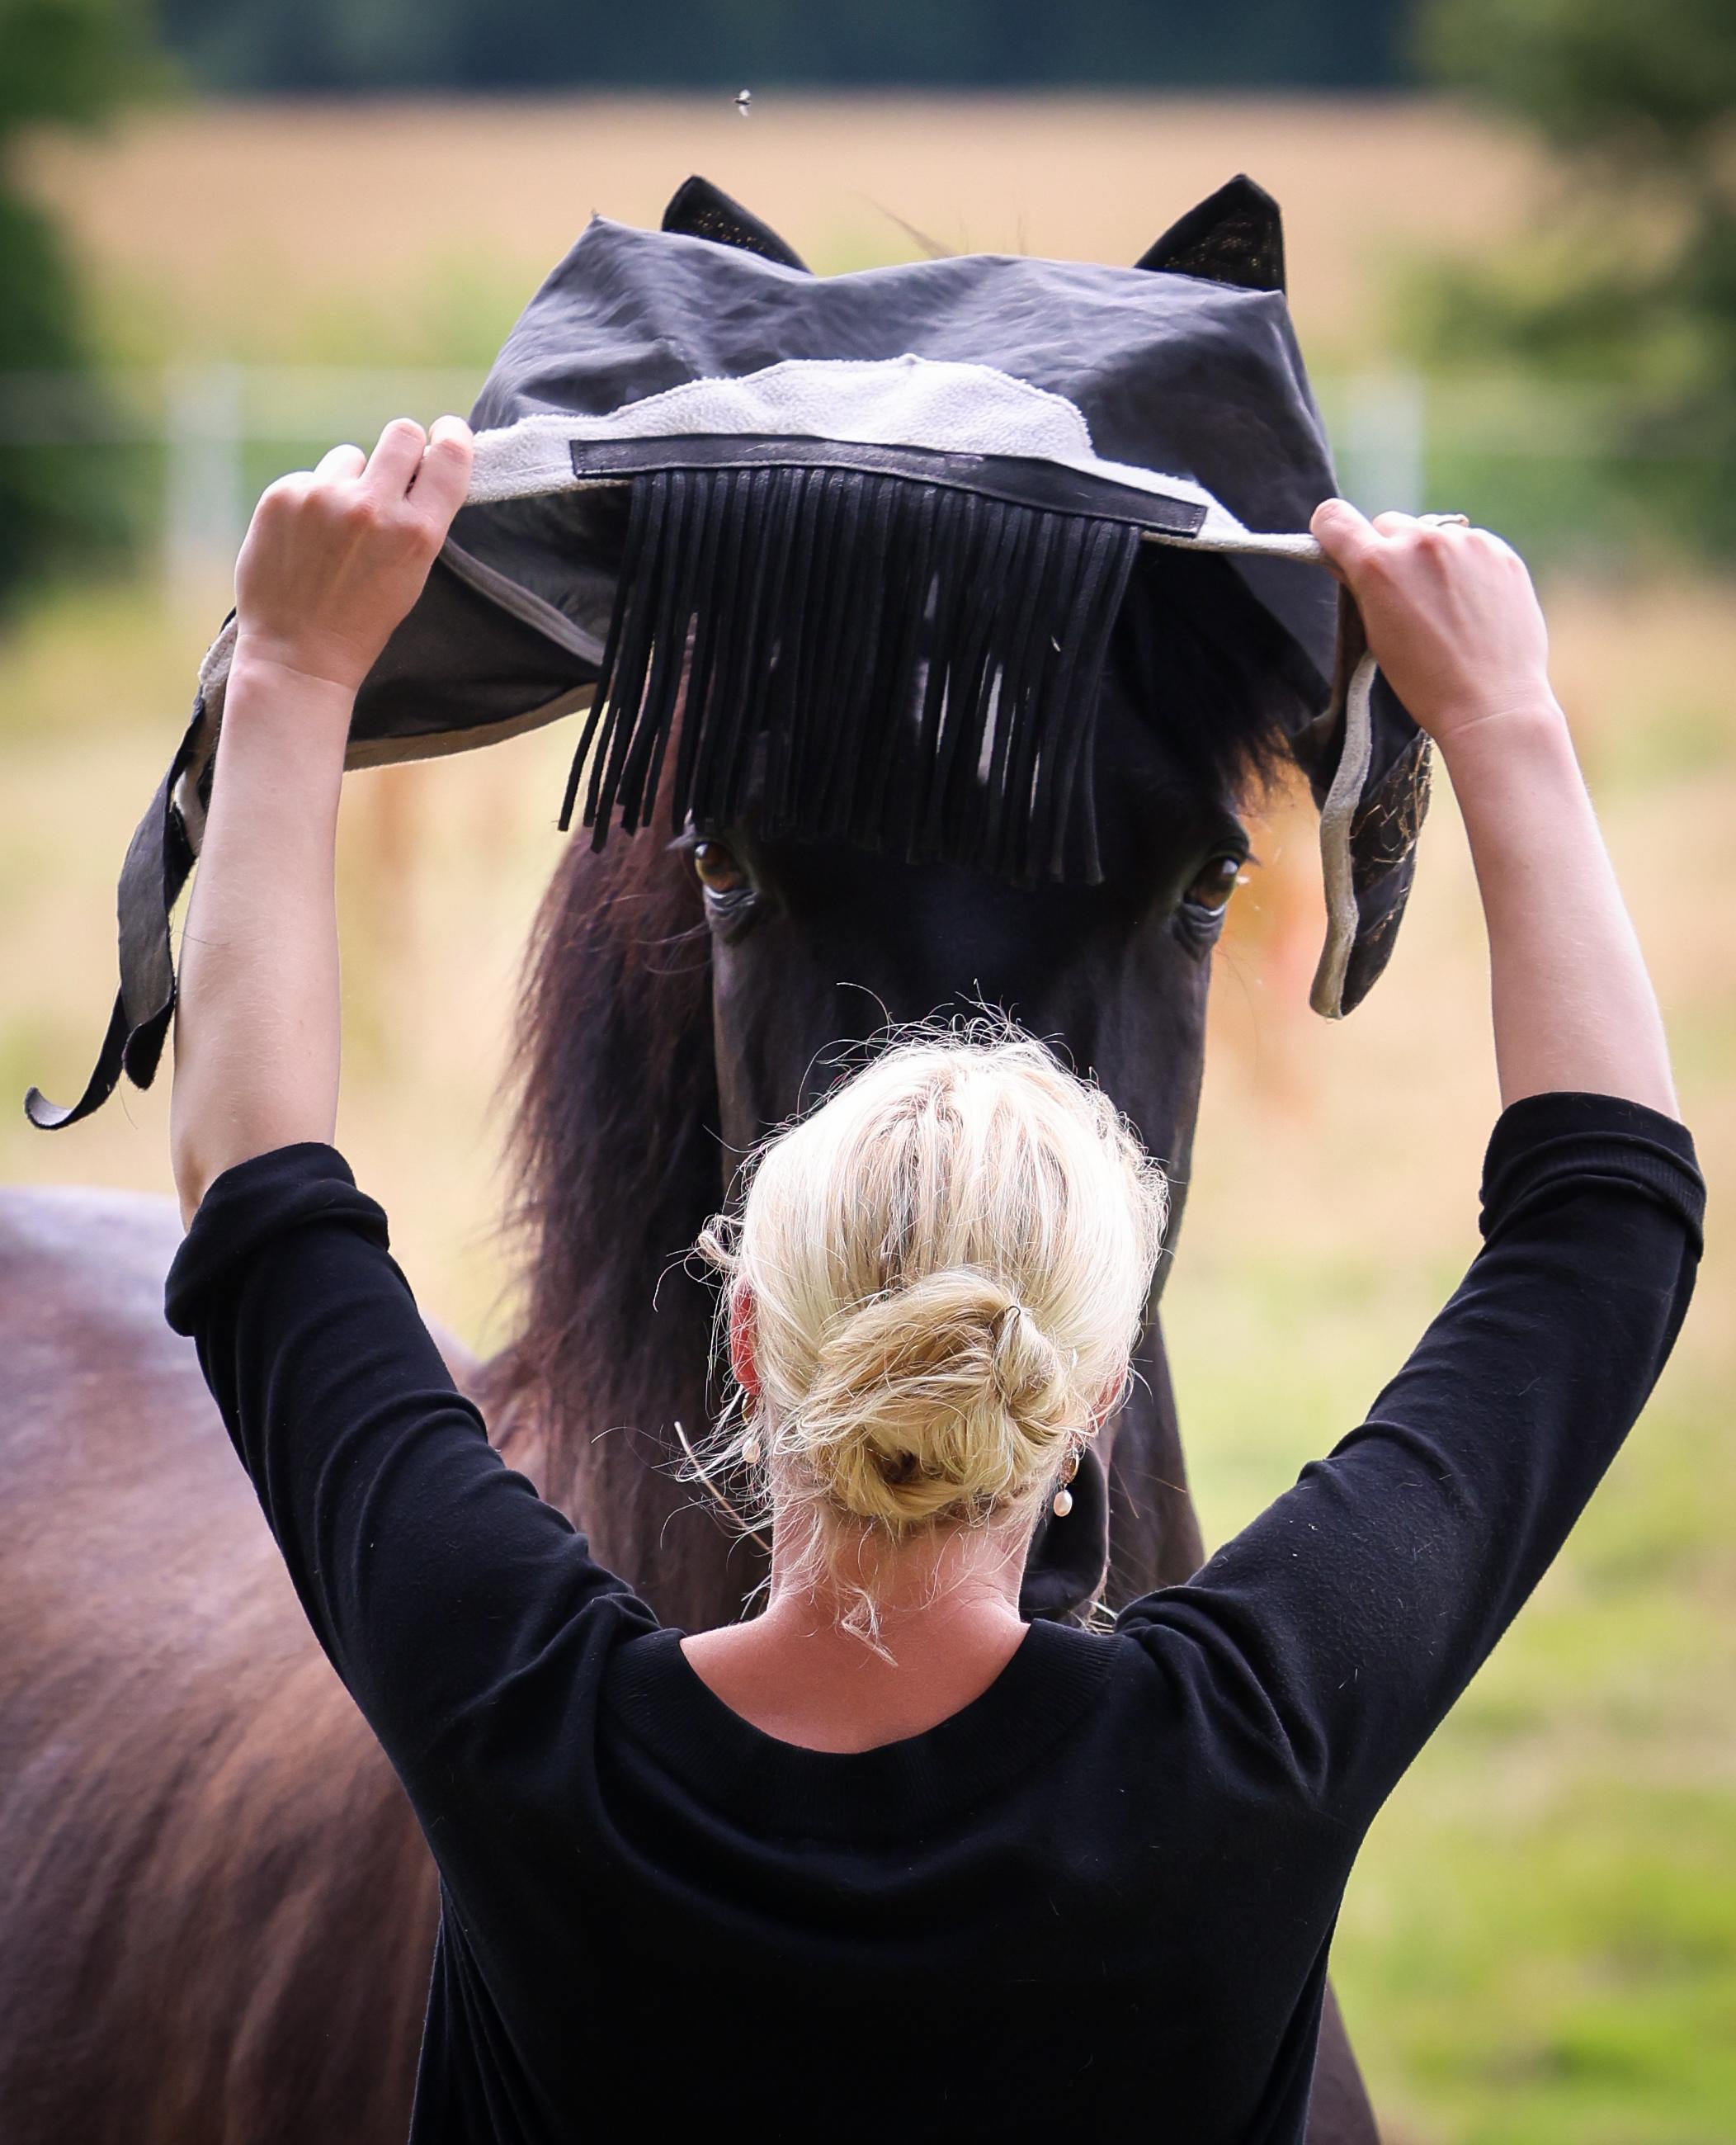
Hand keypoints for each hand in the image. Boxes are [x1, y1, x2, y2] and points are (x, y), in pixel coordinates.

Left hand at [232, 416, 474, 696]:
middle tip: (390, 476)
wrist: (299, 655)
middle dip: (401, 449)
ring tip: (335, 531)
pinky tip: (304, 540)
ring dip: (348, 482)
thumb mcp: (411, 574)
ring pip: (349, 458)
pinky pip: (310, 477)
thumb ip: (419, 518)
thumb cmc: (363, 620)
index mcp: (417, 533)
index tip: (445, 433)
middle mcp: (373, 508)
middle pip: (400, 433)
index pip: (448, 455)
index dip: (451, 436)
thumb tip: (421, 463)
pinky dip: (310, 500)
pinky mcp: (283, 496)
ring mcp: (324, 498)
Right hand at [1310, 498, 1559, 748]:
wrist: (1493, 703)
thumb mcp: (1376, 637)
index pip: (1334, 519)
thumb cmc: (1426, 683)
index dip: (1330, 532)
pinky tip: (1473, 604)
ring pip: (1432, 534)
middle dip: (1388, 552)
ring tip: (1446, 606)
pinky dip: (1466, 565)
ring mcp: (1466, 543)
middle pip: (1387, 525)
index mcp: (1378, 566)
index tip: (1338, 546)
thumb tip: (1347, 563)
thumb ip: (1360, 589)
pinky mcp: (1500, 552)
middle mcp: (1420, 543)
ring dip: (1430, 558)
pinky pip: (1470, 545)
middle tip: (1403, 594)